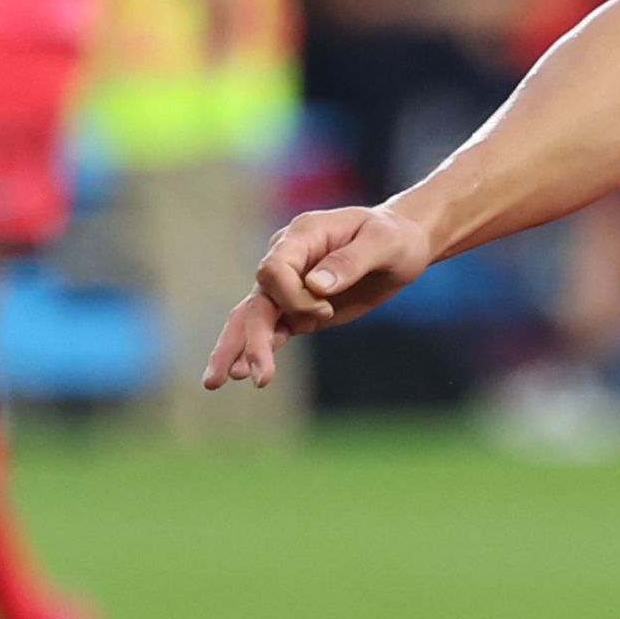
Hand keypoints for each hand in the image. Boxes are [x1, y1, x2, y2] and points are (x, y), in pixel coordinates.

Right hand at [204, 203, 439, 389]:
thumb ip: (350, 261)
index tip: (326, 308)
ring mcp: (289, 288)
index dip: (291, 295)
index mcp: (302, 237)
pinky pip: (273, 330)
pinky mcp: (300, 311)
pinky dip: (258, 350)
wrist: (403, 245)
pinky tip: (241, 373)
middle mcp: (287, 261)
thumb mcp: (383, 243)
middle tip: (248, 374)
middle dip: (251, 338)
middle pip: (256, 301)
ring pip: (253, 319)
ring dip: (239, 349)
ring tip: (216, 381)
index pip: (273, 269)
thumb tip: (316, 286)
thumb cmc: (394, 238)